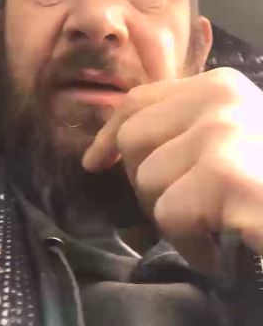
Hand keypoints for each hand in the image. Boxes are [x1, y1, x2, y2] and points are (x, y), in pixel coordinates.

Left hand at [82, 68, 262, 270]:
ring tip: (212, 226)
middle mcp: (219, 99)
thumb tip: (119, 138)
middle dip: (144, 183)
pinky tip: (221, 245)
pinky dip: (190, 244)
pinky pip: (169, 215)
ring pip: (149, 182)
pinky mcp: (226, 175)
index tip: (96, 160)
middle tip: (182, 207)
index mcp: (219, 86)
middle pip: (133, 140)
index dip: (109, 132)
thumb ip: (188, 125)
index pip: (138, 100)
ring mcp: (223, 134)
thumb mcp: (234, 136)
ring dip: (172, 219)